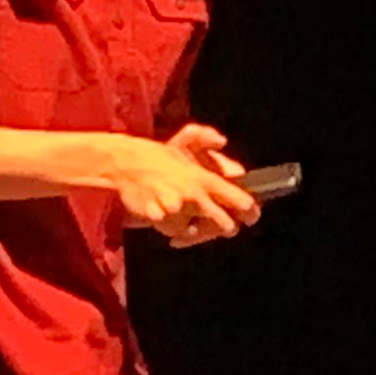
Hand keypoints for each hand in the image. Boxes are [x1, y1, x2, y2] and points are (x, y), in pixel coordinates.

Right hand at [109, 125, 258, 245]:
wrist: (124, 163)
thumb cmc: (158, 155)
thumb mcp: (187, 141)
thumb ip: (214, 148)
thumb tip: (238, 169)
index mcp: (205, 179)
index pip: (241, 202)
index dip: (250, 212)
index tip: (251, 217)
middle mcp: (195, 197)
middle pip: (226, 226)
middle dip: (225, 227)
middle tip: (219, 222)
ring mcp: (178, 211)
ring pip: (197, 233)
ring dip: (194, 227)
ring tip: (185, 212)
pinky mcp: (161, 221)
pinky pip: (175, 233)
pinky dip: (174, 229)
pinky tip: (169, 215)